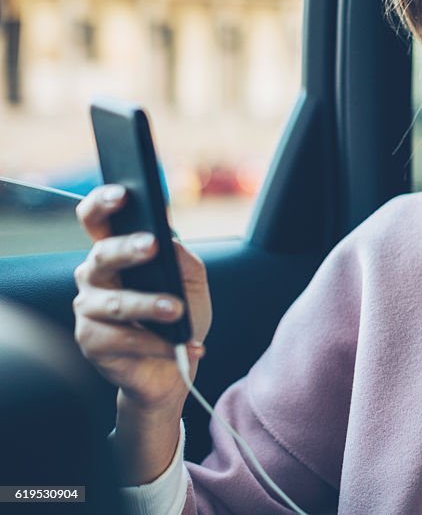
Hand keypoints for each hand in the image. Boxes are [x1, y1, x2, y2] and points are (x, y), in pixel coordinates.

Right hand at [72, 184, 212, 412]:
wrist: (175, 367)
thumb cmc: (180, 317)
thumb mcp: (191, 282)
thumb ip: (182, 259)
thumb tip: (171, 242)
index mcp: (115, 254)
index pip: (98, 220)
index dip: (103, 204)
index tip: (123, 194)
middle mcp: (94, 277)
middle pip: (102, 255)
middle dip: (127, 248)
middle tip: (152, 245)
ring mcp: (89, 310)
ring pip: (115, 302)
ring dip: (149, 305)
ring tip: (176, 309)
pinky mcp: (92, 342)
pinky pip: (124, 339)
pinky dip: (159, 344)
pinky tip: (184, 346)